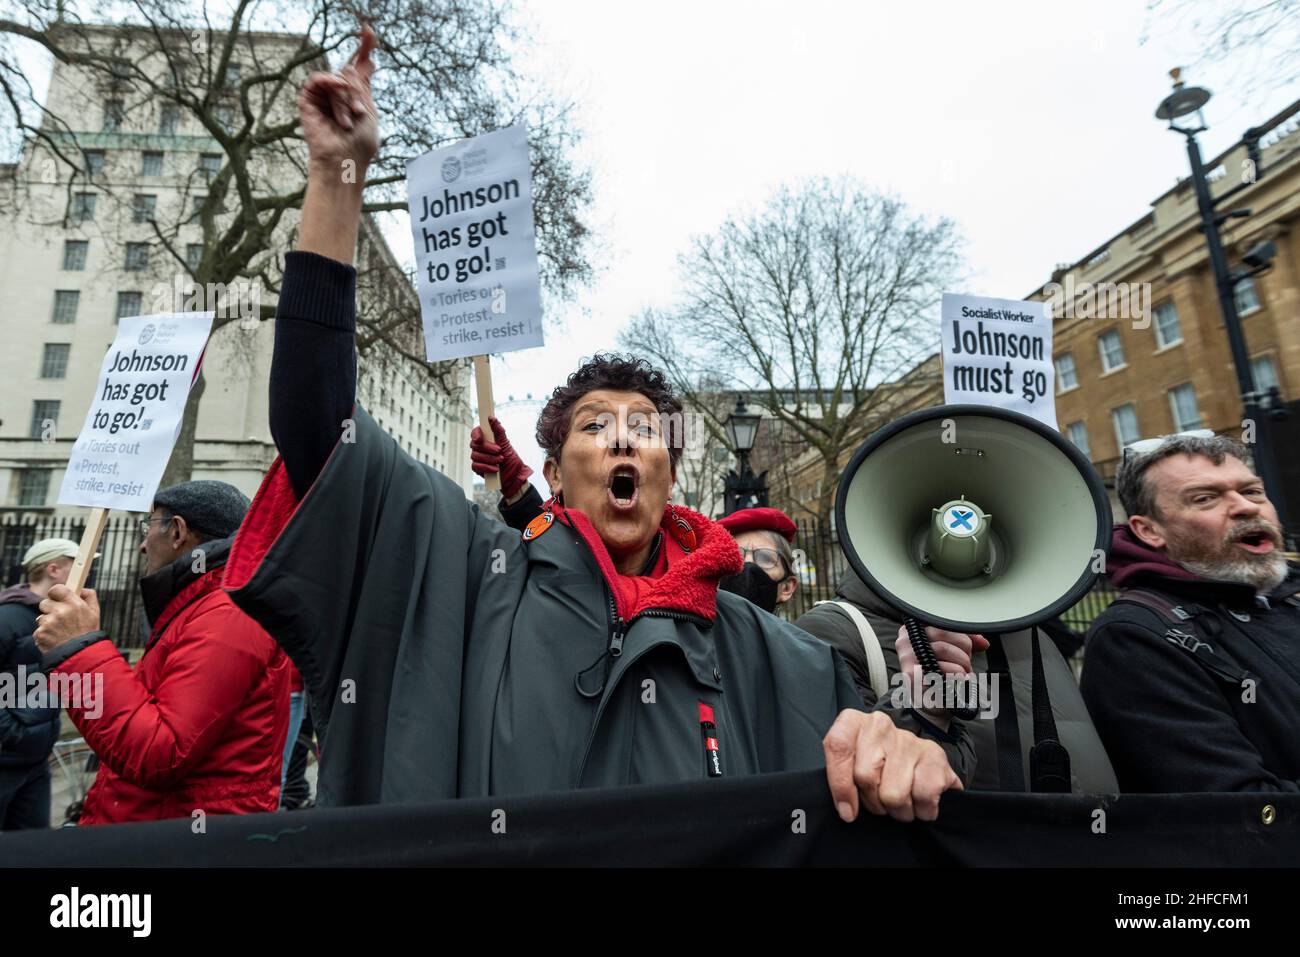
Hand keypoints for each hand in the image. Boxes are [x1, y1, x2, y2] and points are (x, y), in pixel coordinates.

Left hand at [35, 585, 100, 652]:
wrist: (81, 655)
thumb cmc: (88, 633)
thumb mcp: (95, 613)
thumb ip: (89, 597)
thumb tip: (82, 589)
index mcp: (74, 604)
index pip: (56, 589)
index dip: (55, 593)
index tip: (57, 598)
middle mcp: (60, 611)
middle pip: (45, 603)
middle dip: (50, 609)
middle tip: (60, 618)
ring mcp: (49, 623)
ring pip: (41, 617)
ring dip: (47, 623)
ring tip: (59, 631)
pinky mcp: (40, 633)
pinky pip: (39, 629)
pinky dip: (44, 634)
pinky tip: (54, 639)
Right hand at [298, 25, 378, 173]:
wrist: (344, 160)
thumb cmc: (360, 143)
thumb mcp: (368, 109)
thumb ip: (362, 83)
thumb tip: (366, 59)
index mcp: (357, 95)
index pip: (360, 66)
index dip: (365, 46)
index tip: (368, 30)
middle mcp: (340, 93)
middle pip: (350, 72)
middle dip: (357, 93)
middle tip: (357, 116)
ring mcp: (323, 96)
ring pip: (337, 78)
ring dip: (345, 99)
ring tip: (347, 121)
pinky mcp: (308, 100)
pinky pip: (318, 79)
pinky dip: (329, 85)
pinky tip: (335, 94)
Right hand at [470, 416, 533, 498]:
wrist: (515, 477)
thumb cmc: (511, 460)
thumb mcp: (506, 444)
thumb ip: (498, 431)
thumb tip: (492, 418)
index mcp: (487, 439)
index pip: (476, 433)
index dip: (476, 434)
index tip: (480, 438)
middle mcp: (481, 448)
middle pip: (475, 444)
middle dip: (488, 448)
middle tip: (499, 450)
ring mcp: (478, 458)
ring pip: (475, 456)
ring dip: (489, 458)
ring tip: (500, 460)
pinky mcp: (478, 469)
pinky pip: (476, 466)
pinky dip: (486, 467)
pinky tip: (495, 469)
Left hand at [824, 709, 961, 821]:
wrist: (917, 761)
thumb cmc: (875, 766)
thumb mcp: (850, 767)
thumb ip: (841, 780)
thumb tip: (848, 811)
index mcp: (853, 722)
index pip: (838, 746)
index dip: (840, 784)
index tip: (847, 810)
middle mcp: (879, 725)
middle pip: (865, 777)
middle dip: (873, 802)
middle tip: (880, 800)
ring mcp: (908, 738)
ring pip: (894, 795)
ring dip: (898, 811)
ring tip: (901, 800)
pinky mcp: (934, 754)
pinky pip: (924, 798)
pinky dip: (923, 810)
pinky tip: (920, 799)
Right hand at [895, 625, 988, 728]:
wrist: (930, 704)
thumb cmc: (941, 674)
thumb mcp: (953, 651)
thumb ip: (966, 640)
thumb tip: (983, 642)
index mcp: (914, 629)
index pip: (941, 620)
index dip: (960, 633)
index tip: (968, 647)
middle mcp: (906, 640)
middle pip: (944, 632)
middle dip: (963, 649)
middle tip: (965, 663)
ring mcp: (907, 657)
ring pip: (944, 648)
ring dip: (962, 664)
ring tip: (961, 673)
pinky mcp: (912, 675)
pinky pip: (944, 668)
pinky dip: (956, 676)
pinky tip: (956, 681)